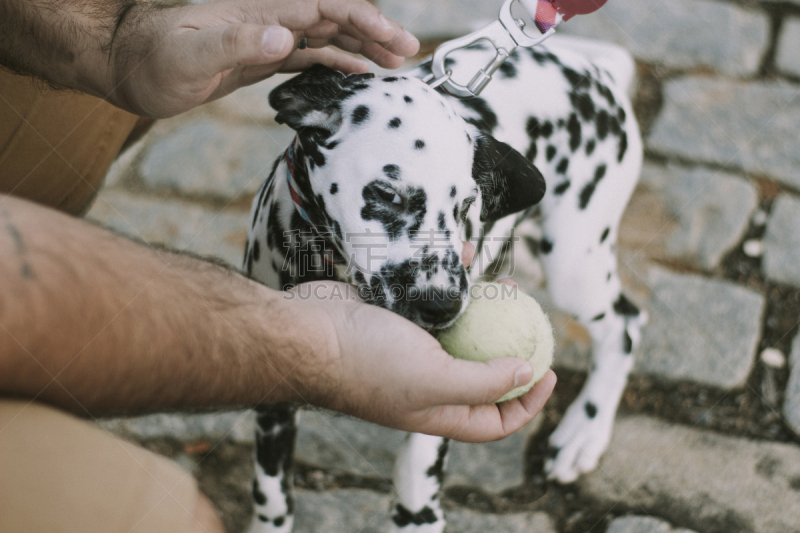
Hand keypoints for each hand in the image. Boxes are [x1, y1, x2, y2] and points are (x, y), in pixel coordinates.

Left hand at [107, 0, 419, 117]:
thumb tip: (285, 39)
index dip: (361, 17)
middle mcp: (269, 18)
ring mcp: (268, 37)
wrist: (128, 68)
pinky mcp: (262, 58)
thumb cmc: (150, 60)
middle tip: (409, 52)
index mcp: (258, 9)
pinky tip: (357, 73)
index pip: (322, 4)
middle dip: (374, 30)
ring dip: (362, 46)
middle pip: (334, 15)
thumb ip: (235, 44)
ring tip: (395, 63)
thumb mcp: (186, 54)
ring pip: (327, 34)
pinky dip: (337, 62)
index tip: (391, 37)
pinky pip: (309, 55)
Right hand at [280, 242, 556, 442]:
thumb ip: (482, 381)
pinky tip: (465, 256)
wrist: (305, 331)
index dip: (527, 403)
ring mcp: (409, 348)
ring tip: (505, 285)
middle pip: (481, 372)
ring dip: (484, 309)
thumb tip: (525, 373)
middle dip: (510, 347)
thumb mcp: (433, 379)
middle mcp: (426, 383)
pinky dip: (450, 281)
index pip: (494, 420)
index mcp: (438, 409)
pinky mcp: (394, 316)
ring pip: (458, 330)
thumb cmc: (365, 362)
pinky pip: (432, 298)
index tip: (549, 371)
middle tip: (530, 319)